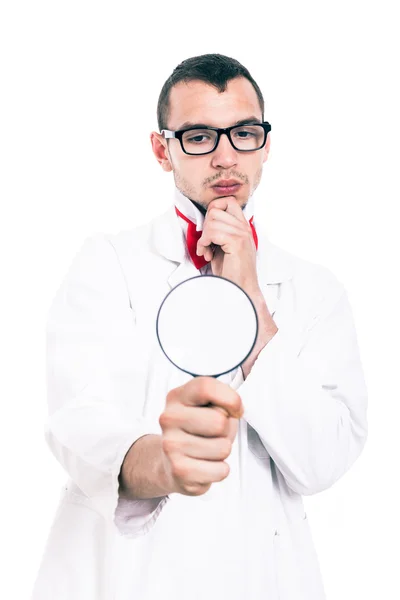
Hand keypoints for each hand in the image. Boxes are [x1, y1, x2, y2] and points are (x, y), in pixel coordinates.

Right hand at [159, 377, 242, 496]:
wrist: (170, 463)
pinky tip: (205, 465)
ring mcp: (171, 446)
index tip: (235, 410)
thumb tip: (235, 410)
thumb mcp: (206, 407)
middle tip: (215, 434)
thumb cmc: (197, 431)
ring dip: (223, 451)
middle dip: (226, 430)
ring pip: (223, 448)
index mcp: (177, 397)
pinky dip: (220, 470)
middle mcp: (169, 419)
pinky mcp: (180, 471)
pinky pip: (221, 470)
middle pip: (219, 421)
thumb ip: (220, 400)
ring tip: (208, 450)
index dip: (230, 399)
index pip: (206, 388)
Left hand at [196, 196, 259, 295]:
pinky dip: (203, 244)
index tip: (209, 229)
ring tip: (206, 252)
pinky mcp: (237, 242)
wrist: (241, 290)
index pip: (227, 201)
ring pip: (212, 220)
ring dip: (203, 237)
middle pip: (215, 209)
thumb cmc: (231, 272)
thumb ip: (220, 232)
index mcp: (243, 227)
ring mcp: (242, 234)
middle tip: (206, 244)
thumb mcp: (225, 247)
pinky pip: (212, 232)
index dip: (213, 210)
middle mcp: (244, 228)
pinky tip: (206, 255)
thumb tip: (207, 221)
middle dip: (205, 226)